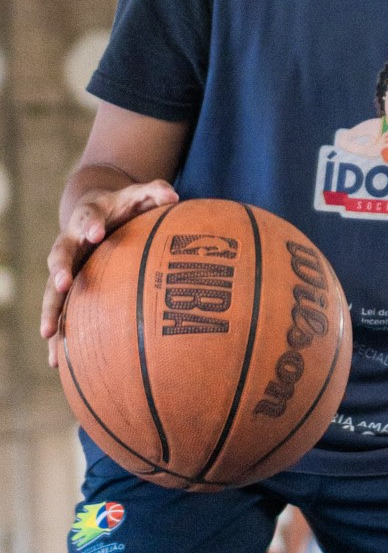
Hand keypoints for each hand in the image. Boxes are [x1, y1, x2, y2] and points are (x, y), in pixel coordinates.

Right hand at [42, 179, 178, 363]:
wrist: (94, 213)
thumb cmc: (124, 206)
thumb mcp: (138, 195)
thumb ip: (155, 192)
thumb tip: (174, 196)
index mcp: (88, 217)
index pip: (88, 218)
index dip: (90, 225)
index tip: (96, 234)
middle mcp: (71, 242)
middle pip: (59, 254)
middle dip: (60, 269)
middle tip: (61, 284)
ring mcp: (67, 267)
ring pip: (52, 290)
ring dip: (51, 310)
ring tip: (49, 334)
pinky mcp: (68, 288)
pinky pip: (60, 312)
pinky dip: (59, 335)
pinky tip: (57, 361)